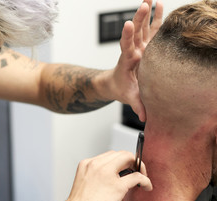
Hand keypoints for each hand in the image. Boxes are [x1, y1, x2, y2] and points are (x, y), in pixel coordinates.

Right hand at [59, 151, 151, 200]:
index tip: (124, 168)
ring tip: (141, 177)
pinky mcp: (118, 186)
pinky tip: (146, 186)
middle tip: (136, 171)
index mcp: (87, 164)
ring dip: (138, 167)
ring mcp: (107, 174)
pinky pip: (137, 177)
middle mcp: (97, 165)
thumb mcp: (84, 182)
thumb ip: (95, 175)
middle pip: (120, 153)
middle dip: (131, 161)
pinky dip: (145, 180)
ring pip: (129, 158)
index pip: (109, 155)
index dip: (120, 161)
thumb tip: (111, 178)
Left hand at [111, 0, 162, 121]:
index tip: (128, 24)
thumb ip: (137, 105)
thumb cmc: (121, 89)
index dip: (127, 36)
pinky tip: (159, 5)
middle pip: (136, 33)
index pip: (126, 46)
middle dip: (139, 19)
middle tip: (144, 4)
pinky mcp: (145, 46)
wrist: (114, 83)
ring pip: (143, 28)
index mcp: (128, 62)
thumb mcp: (129, 98)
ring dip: (146, 13)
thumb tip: (144, 117)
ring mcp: (139, 46)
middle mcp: (133, 51)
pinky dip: (155, 18)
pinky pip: (151, 30)